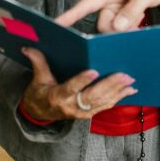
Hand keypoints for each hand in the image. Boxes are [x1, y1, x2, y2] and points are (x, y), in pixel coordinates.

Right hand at [19, 47, 136, 120]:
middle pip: (92, 96)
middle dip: (109, 85)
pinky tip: (131, 90)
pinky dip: (119, 98)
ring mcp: (81, 112)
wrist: (40, 114)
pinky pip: (106, 106)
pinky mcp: (89, 113)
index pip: (71, 88)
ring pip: (102, 102)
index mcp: (57, 96)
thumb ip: (38, 62)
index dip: (82, 80)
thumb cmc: (40, 93)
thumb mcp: (37, 79)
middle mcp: (71, 106)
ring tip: (130, 80)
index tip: (94, 71)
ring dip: (118, 91)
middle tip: (124, 74)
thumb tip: (28, 46)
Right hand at [55, 0, 159, 31]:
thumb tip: (117, 28)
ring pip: (113, 26)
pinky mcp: (127, 9)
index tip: (56, 24)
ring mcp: (119, 4)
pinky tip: (141, 21)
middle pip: (103, 22)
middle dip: (115, 30)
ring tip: (141, 19)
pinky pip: (122, 24)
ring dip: (125, 29)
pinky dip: (130, 27)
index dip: (71, 15)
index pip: (87, 4)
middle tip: (135, 26)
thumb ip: (132, 10)